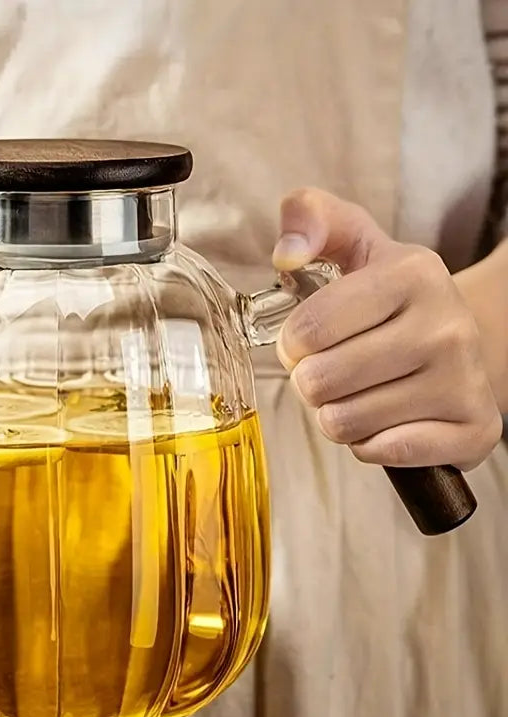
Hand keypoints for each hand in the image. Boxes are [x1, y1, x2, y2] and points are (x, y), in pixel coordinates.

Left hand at [272, 188, 501, 470]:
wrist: (459, 339)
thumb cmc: (387, 299)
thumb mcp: (353, 244)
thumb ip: (310, 219)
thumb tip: (286, 252)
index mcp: (413, 273)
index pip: (308, 330)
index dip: (291, 345)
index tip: (305, 341)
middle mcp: (447, 326)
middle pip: (320, 382)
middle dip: (310, 382)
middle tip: (330, 370)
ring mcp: (465, 381)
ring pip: (343, 423)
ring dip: (336, 414)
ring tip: (358, 392)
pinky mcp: (474, 430)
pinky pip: (382, 453)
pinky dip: (368, 443)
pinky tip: (384, 419)